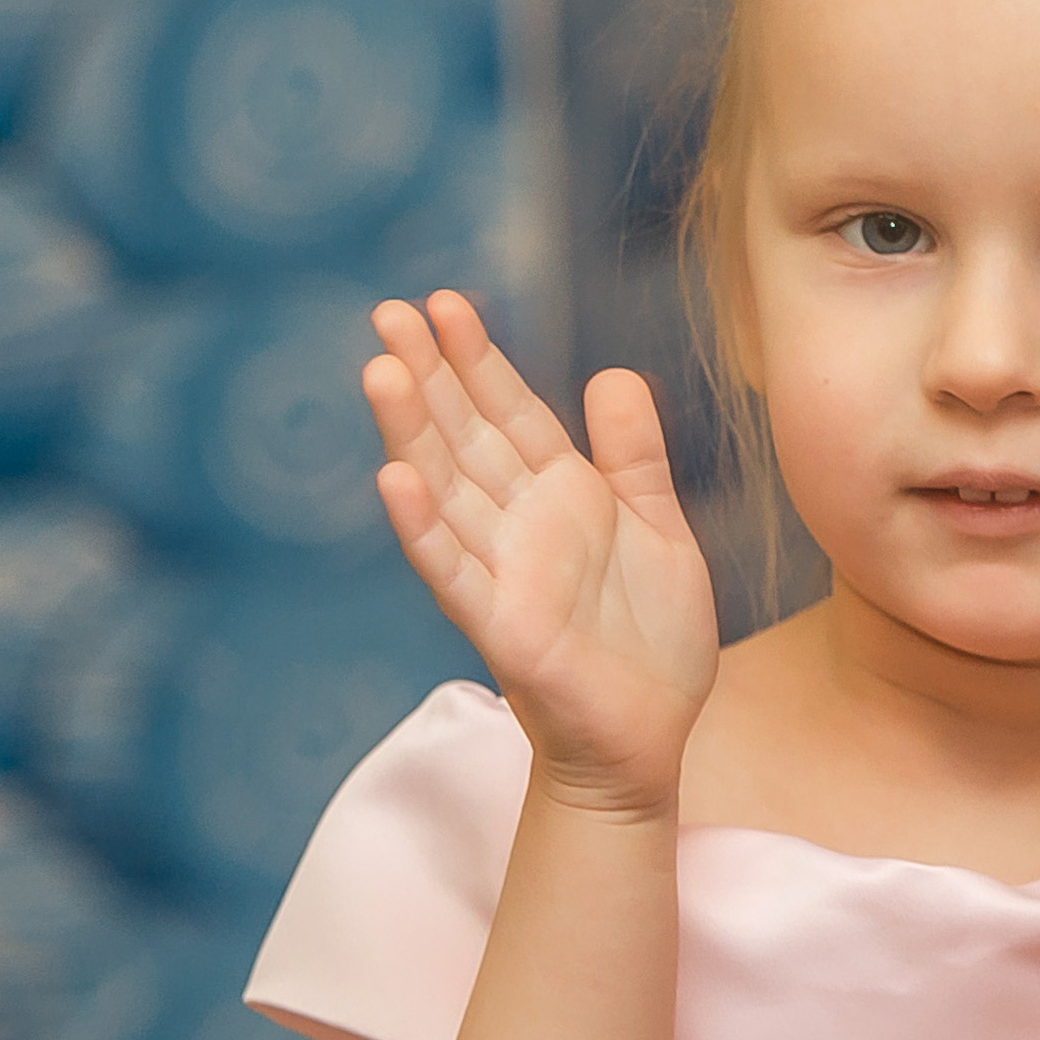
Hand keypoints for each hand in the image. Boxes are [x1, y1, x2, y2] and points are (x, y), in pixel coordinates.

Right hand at [363, 292, 718, 815]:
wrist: (651, 736)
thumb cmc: (650, 639)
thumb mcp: (659, 527)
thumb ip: (634, 455)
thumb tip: (611, 373)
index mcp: (560, 497)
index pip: (510, 413)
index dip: (478, 359)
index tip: (442, 303)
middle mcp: (520, 526)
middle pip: (465, 438)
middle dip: (429, 375)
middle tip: (388, 313)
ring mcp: (503, 574)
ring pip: (446, 491)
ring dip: (411, 434)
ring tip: (380, 371)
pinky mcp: (501, 628)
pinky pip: (453, 572)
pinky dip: (423, 529)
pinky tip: (394, 482)